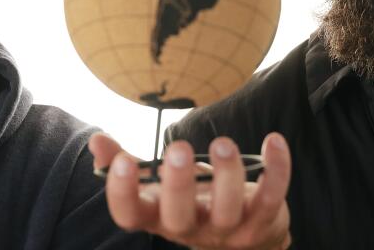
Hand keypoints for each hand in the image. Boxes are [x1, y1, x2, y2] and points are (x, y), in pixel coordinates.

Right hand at [89, 132, 290, 249]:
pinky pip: (269, 198)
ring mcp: (226, 230)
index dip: (123, 194)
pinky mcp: (261, 221)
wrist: (244, 234)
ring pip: (226, 211)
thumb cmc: (190, 201)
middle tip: (178, 149)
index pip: (131, 217)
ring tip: (222, 144)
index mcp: (157, 216)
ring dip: (226, 175)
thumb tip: (97, 140)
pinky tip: (273, 141)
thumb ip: (127, 164)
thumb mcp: (156, 187)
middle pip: (178, 219)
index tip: (124, 163)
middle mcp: (189, 228)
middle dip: (179, 186)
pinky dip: (276, 169)